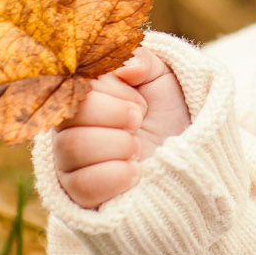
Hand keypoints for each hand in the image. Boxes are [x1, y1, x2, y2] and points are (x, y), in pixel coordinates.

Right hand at [53, 49, 192, 208]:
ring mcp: (69, 163)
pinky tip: (135, 172)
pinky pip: (82, 184)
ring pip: (74, 147)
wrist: (188, 159)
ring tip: (138, 148)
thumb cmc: (170, 116)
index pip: (77, 81)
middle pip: (72, 113)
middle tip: (139, 122)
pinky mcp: (77, 195)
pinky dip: (116, 175)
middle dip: (119, 115)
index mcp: (82, 95)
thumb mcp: (162, 78)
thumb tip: (125, 67)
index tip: (140, 100)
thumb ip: (141, 59)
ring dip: (120, 145)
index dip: (115, 89)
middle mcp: (67, 127)